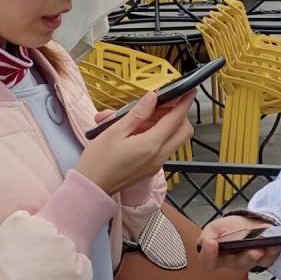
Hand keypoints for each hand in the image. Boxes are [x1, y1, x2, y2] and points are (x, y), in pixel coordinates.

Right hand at [78, 91, 194, 194]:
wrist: (91, 188)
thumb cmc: (98, 161)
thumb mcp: (114, 131)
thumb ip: (137, 113)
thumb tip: (152, 98)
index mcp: (151, 145)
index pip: (176, 119)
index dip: (184, 103)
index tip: (188, 91)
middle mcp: (159, 156)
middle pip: (184, 132)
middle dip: (179, 115)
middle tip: (163, 105)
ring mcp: (156, 164)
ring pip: (174, 139)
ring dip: (166, 125)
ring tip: (142, 116)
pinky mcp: (151, 168)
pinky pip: (163, 148)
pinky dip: (158, 135)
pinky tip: (138, 130)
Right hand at [197, 215, 280, 272]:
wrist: (248, 223)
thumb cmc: (229, 229)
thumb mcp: (214, 228)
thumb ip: (206, 236)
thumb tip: (206, 243)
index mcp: (217, 256)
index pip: (209, 262)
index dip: (208, 255)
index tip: (211, 244)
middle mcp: (233, 262)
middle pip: (237, 264)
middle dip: (244, 258)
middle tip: (252, 251)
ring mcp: (249, 261)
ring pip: (253, 263)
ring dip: (258, 256)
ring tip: (261, 249)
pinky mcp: (263, 259)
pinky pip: (268, 259)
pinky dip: (272, 252)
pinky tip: (274, 245)